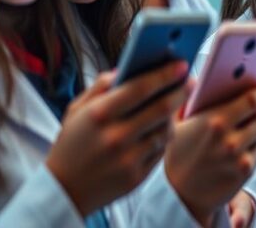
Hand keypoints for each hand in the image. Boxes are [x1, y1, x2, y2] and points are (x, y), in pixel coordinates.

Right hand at [46, 61, 189, 215]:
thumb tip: (126, 68)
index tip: (181, 65)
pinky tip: (164, 126)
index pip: (140, 88)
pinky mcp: (137, 176)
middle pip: (161, 108)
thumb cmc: (72, 144)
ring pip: (165, 130)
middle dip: (181, 91)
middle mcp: (115, 136)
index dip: (164, 74)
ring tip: (177, 103)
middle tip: (191, 81)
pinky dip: (165, 135)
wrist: (64, 190)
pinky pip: (161, 150)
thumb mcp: (76, 110)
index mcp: (99, 115)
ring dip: (175, 114)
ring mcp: (127, 159)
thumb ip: (100, 86)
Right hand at [165, 86, 255, 225]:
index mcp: (214, 121)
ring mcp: (239, 157)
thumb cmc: (179, 154)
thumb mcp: (178, 124)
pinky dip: (252, 145)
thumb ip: (192, 100)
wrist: (180, 196)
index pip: (251, 100)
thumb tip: (208, 79)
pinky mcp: (245, 171)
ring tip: (248, 122)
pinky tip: (240, 145)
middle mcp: (229, 140)